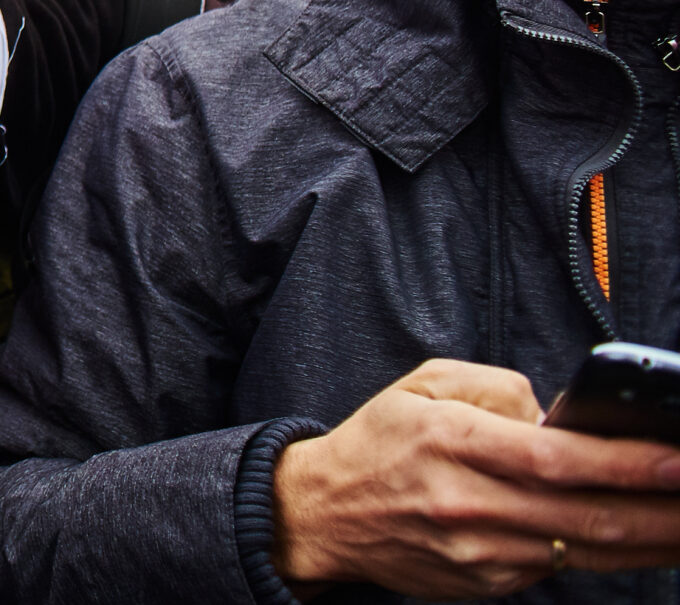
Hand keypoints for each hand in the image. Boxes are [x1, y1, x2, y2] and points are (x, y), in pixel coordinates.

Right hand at [272, 358, 679, 597]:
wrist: (324, 513)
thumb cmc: (380, 442)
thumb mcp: (425, 384)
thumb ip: (497, 387)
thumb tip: (561, 416)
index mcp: (452, 441)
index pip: (558, 458)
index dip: (628, 462)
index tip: (678, 457)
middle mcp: (468, 501)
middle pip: (587, 514)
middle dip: (662, 510)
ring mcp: (479, 551)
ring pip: (585, 548)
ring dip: (650, 540)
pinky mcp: (485, 583)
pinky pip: (557, 566)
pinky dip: (601, 552)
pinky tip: (632, 538)